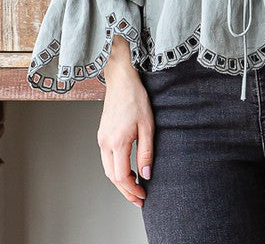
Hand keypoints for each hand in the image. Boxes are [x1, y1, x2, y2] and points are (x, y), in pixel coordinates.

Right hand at [97, 36, 153, 208]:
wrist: (121, 81)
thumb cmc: (136, 99)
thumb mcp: (148, 126)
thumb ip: (146, 151)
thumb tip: (146, 174)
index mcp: (117, 142)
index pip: (121, 177)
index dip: (132, 190)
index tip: (143, 195)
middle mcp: (105, 143)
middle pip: (112, 177)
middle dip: (126, 191)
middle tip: (139, 198)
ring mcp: (101, 139)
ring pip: (108, 169)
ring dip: (120, 182)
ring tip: (135, 187)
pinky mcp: (102, 135)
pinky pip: (107, 159)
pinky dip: (116, 170)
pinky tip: (127, 170)